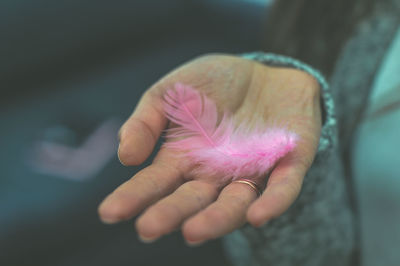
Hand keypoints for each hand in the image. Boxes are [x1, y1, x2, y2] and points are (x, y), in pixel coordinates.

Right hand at [98, 54, 321, 243]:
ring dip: (216, 218)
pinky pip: (281, 189)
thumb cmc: (214, 84)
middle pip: (191, 200)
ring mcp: (250, 172)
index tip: (109, 213)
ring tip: (193, 231)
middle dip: (170, 214)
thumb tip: (125, 156)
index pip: (154, 184)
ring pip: (233, 204)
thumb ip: (147, 121)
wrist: (264, 75)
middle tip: (148, 228)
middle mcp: (214, 174)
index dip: (133, 198)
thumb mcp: (172, 92)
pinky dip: (271, 203)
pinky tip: (258, 215)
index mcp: (184, 159)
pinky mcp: (287, 165)